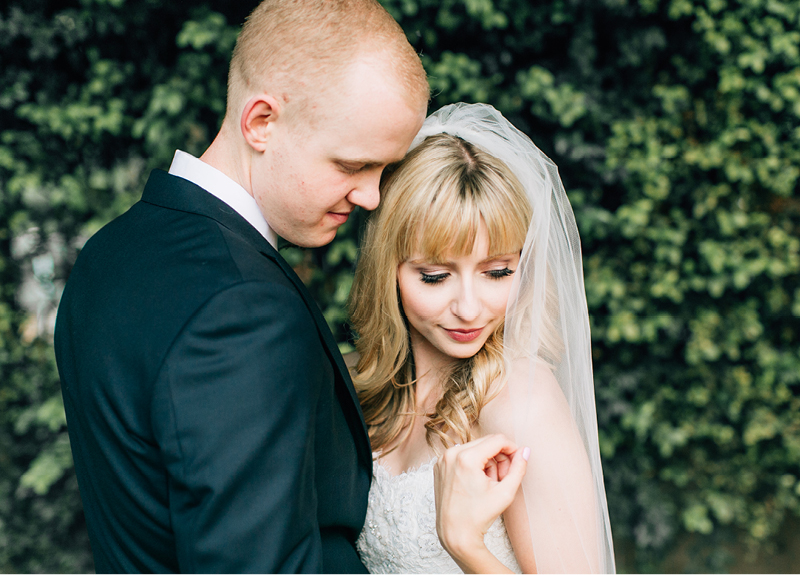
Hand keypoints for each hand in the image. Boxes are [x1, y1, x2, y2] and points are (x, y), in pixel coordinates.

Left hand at [434, 434, 528, 571]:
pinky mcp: (440, 465)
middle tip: (502, 478)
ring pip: (475, 448)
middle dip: (499, 457)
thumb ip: (518, 468)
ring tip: (489, 483)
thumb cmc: (479, 516)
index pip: (497, 440)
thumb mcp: (505, 493)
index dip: (512, 449)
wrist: (455, 533)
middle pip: (486, 442)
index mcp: (466, 458)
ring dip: (487, 461)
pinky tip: (477, 483)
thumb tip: (525, 450)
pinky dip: (474, 464)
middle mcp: (451, 454)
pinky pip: (463, 455)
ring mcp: (443, 459)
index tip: (517, 462)